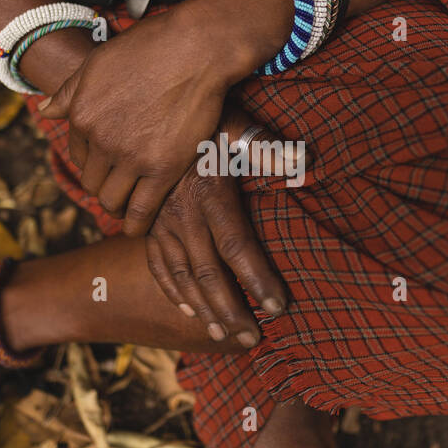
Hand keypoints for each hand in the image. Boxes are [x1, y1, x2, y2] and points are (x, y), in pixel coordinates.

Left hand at [38, 5, 242, 236]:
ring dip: (116, 206)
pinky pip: (141, 210)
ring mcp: (132, 157)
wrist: (194, 49)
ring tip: (127, 204)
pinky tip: (137, 227)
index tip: (108, 161)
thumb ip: (69, 92)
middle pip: (91, 182)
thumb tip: (45, 111)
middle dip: (103, 184)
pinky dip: (135, 224)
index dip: (92, 159)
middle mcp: (101, 140)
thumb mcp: (97, 63)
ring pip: (111, 200)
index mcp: (82, 115)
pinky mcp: (163, 169)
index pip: (77, 154)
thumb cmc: (149, 48)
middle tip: (119, 184)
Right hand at [144, 108, 290, 346]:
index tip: (278, 307)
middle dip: (231, 310)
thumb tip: (307, 161)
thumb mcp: (234, 123)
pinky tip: (189, 310)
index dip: (257, 280)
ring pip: (181, 276)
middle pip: (208, 272)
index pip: (237, 246)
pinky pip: (156, 265)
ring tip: (222, 335)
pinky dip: (172, 291)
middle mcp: (182, 214)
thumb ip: (266, 146)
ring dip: (203, 309)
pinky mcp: (147, 223)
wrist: (140, 109)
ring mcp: (160, 222)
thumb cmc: (201, 114)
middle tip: (253, 339)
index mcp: (209, 193)